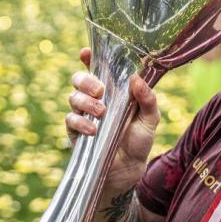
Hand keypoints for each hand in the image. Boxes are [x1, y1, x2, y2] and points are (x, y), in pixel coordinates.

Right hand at [66, 48, 159, 186]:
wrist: (128, 169)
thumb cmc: (140, 140)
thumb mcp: (150, 119)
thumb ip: (147, 99)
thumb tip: (136, 78)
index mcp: (113, 89)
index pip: (97, 67)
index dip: (89, 57)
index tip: (86, 52)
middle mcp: (95, 98)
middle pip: (79, 79)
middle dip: (86, 81)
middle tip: (100, 91)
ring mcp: (83, 114)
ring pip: (72, 97)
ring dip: (85, 102)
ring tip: (100, 112)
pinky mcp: (75, 131)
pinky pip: (70, 119)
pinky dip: (80, 122)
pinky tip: (92, 130)